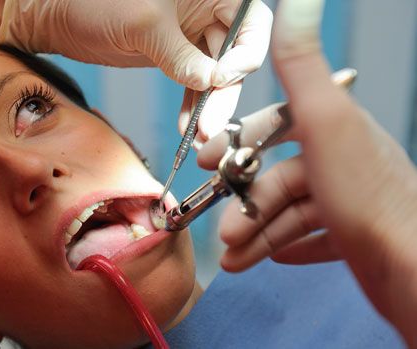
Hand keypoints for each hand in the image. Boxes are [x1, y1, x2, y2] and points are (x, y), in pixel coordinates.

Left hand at [0, 0, 272, 140]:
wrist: (60, 16)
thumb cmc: (96, 2)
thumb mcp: (143, 25)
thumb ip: (180, 54)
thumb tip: (213, 82)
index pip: (251, 20)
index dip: (247, 51)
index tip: (225, 77)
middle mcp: (206, 9)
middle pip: (235, 53)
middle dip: (224, 92)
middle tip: (210, 125)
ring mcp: (191, 35)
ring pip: (215, 75)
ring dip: (209, 106)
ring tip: (199, 136)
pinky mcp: (175, 55)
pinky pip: (194, 84)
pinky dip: (192, 106)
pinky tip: (188, 127)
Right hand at [198, 0, 416, 344]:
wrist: (413, 271)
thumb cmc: (367, 197)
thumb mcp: (324, 121)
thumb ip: (299, 66)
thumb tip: (295, 2)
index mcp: (338, 129)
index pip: (279, 125)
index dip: (241, 141)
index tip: (208, 162)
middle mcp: (347, 161)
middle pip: (281, 178)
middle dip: (246, 205)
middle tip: (224, 232)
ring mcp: (353, 201)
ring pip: (293, 213)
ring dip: (258, 234)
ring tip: (234, 258)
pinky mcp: (356, 237)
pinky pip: (314, 238)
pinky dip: (289, 246)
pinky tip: (272, 256)